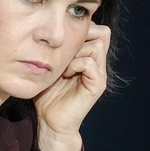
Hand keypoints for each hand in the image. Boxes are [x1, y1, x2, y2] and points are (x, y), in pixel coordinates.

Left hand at [34, 22, 110, 150]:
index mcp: (88, 57)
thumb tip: (48, 29)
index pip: (96, 29)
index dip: (82, 29)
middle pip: (102, 33)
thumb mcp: (49, 66)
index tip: (62, 41)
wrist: (50, 121)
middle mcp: (98, 63)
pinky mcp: (97, 85)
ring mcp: (99, 74)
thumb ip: (55, 49)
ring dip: (77, 51)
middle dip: (81, 37)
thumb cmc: (46, 94)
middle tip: (65, 51)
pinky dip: (76, 64)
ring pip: (97, 45)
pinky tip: (66, 74)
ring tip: (64, 65)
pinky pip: (90, 63)